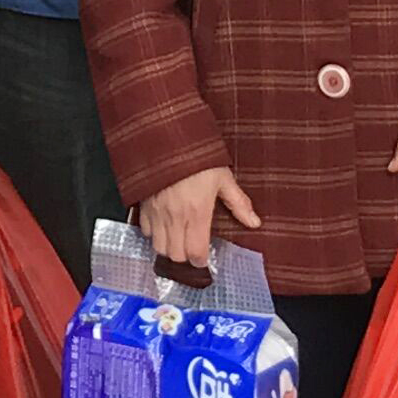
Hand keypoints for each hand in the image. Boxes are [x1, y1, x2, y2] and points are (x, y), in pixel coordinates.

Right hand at [136, 164, 260, 273]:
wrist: (166, 137)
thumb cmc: (197, 156)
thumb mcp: (223, 177)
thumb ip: (238, 203)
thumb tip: (254, 222)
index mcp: (197, 213)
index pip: (196, 253)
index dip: (201, 261)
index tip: (204, 258)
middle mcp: (175, 217)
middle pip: (176, 255)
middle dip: (185, 257)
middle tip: (192, 249)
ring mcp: (157, 212)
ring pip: (158, 247)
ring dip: (168, 247)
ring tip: (177, 240)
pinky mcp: (143, 205)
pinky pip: (144, 230)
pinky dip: (153, 233)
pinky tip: (162, 225)